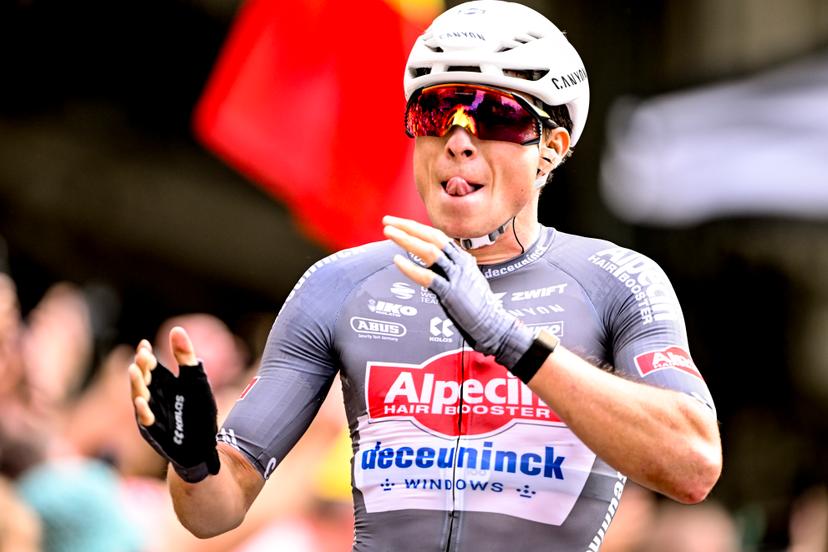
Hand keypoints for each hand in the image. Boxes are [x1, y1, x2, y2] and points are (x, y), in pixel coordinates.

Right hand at [128, 327, 219, 482]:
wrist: (204, 444)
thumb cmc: (198, 410)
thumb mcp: (195, 379)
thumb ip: (185, 356)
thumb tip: (176, 329)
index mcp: (163, 382)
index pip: (150, 365)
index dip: (146, 356)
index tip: (144, 345)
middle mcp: (153, 396)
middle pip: (143, 379)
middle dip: (141, 367)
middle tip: (142, 355)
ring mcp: (151, 414)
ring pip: (139, 397)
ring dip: (136, 384)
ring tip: (135, 370)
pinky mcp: (153, 431)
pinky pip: (145, 420)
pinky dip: (143, 411)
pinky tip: (141, 400)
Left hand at [382, 216, 533, 369]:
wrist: (492, 323)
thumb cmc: (479, 304)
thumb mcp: (469, 277)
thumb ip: (454, 266)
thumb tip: (440, 259)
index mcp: (462, 258)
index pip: (437, 235)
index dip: (416, 227)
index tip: (399, 223)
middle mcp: (459, 263)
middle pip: (432, 237)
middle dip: (408, 226)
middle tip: (388, 221)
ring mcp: (455, 276)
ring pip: (429, 251)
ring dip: (407, 240)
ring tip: (389, 233)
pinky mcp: (450, 293)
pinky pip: (428, 277)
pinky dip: (411, 268)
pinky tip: (397, 261)